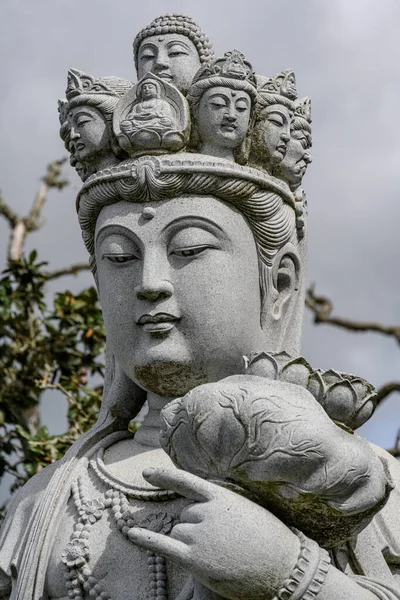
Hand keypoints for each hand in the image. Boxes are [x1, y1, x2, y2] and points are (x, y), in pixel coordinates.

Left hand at [128, 467, 299, 599]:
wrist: (284, 566)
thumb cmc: (269, 538)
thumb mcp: (246, 509)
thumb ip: (221, 505)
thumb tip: (198, 508)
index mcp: (220, 496)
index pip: (186, 482)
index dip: (164, 477)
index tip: (146, 473)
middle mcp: (206, 512)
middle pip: (183, 515)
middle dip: (194, 526)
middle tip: (222, 541)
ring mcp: (199, 535)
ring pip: (178, 532)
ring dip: (189, 543)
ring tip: (219, 553)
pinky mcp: (194, 559)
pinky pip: (162, 545)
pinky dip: (145, 539)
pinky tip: (131, 534)